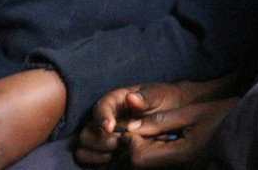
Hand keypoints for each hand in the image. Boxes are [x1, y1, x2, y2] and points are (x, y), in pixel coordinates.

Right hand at [76, 82, 191, 165]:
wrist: (172, 114)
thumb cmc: (164, 101)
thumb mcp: (158, 95)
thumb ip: (145, 97)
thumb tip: (131, 97)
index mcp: (114, 100)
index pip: (99, 108)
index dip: (102, 118)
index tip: (111, 127)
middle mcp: (104, 118)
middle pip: (86, 132)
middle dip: (101, 140)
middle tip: (119, 142)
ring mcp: (102, 135)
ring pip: (84, 147)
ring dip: (99, 152)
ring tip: (119, 150)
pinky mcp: (106, 150)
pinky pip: (90, 159)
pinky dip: (99, 162)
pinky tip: (116, 158)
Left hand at [117, 99, 237, 168]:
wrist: (247, 126)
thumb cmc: (224, 116)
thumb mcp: (193, 112)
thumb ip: (162, 120)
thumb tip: (133, 126)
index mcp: (182, 155)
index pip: (140, 158)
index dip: (133, 141)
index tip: (137, 123)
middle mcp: (182, 167)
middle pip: (144, 162)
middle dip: (140, 142)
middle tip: (148, 123)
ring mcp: (185, 167)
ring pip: (153, 161)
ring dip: (150, 144)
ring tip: (161, 126)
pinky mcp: (187, 164)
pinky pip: (164, 159)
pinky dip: (161, 146)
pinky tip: (171, 133)